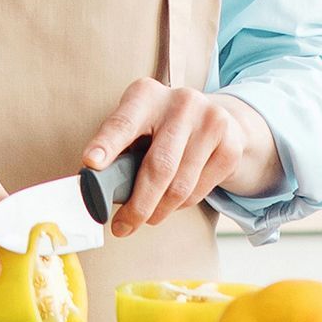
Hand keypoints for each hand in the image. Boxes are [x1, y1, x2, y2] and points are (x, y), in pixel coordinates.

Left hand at [82, 78, 262, 234]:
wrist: (216, 118)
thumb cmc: (161, 128)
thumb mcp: (137, 126)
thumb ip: (119, 150)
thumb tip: (96, 188)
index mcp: (146, 94)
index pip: (123, 122)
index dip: (107, 144)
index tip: (91, 163)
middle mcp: (181, 102)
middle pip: (158, 166)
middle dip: (138, 205)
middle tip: (122, 227)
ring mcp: (210, 122)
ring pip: (180, 186)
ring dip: (158, 211)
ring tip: (147, 217)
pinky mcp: (230, 145)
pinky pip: (199, 191)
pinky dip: (181, 205)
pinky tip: (173, 200)